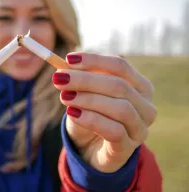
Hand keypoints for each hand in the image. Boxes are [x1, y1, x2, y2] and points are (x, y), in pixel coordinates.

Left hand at [53, 53, 155, 172]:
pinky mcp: (128, 148)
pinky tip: (73, 113)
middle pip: (118, 85)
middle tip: (59, 78)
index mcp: (140, 86)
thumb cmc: (90, 113)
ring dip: (88, 99)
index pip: (120, 66)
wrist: (89, 148)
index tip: (68, 59)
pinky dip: (91, 119)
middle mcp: (146, 106)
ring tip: (64, 97)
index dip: (94, 60)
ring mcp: (140, 129)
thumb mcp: (85, 93)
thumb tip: (62, 67)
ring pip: (120, 108)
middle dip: (85, 80)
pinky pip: (113, 131)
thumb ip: (78, 78)